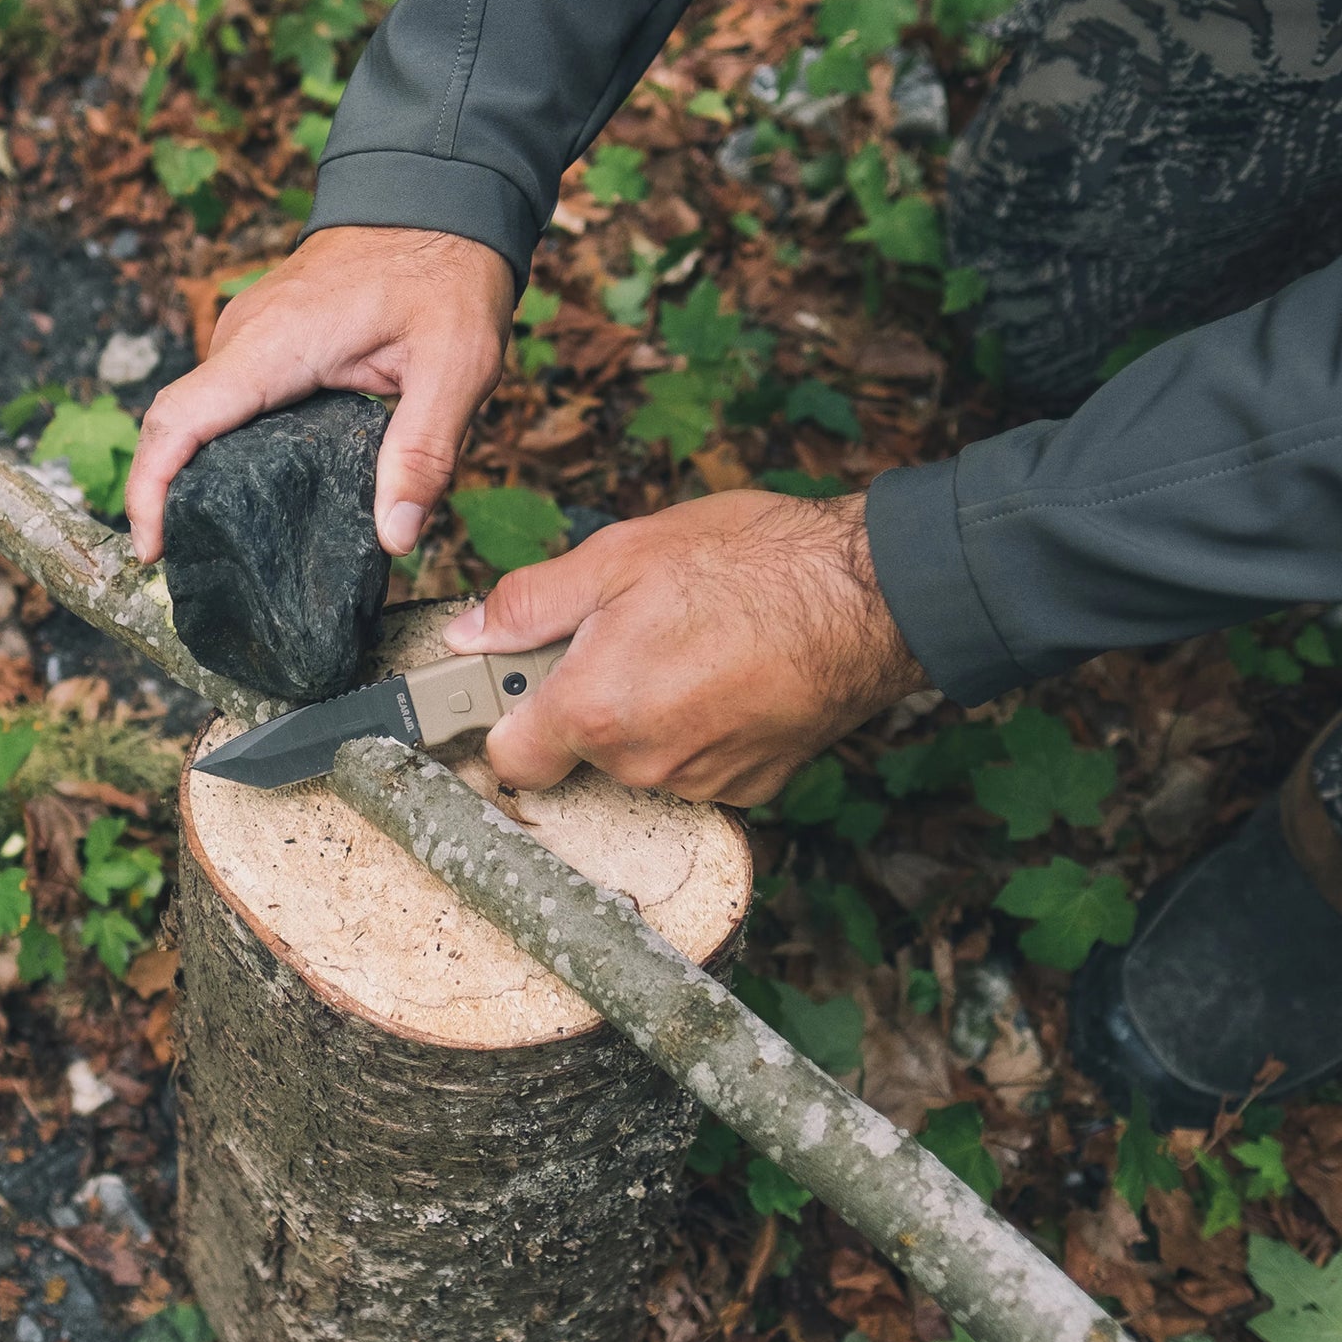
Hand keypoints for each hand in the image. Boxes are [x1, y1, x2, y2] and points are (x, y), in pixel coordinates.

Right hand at [126, 226, 515, 561]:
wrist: (445, 203)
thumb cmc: (450, 275)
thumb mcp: (457, 369)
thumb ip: (424, 453)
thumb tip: (394, 536)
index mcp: (274, 344)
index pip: (180, 421)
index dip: (153, 490)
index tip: (155, 548)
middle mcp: (248, 337)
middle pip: (186, 428)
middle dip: (182, 498)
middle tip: (216, 570)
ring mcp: (256, 335)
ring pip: (212, 416)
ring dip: (213, 475)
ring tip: (246, 546)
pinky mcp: (273, 341)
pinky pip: (238, 401)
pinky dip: (241, 448)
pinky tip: (277, 493)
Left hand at [444, 490, 928, 805]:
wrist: (869, 596)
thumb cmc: (751, 564)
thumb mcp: (621, 555)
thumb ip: (531, 603)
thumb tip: (472, 633)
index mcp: (593, 709)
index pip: (510, 756)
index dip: (508, 715)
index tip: (521, 681)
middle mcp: (642, 763)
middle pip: (580, 750)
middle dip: (588, 698)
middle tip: (629, 628)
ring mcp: (702, 783)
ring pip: (642, 757)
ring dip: (648, 712)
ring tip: (694, 643)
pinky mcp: (753, 786)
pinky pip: (699, 764)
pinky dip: (703, 729)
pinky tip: (732, 674)